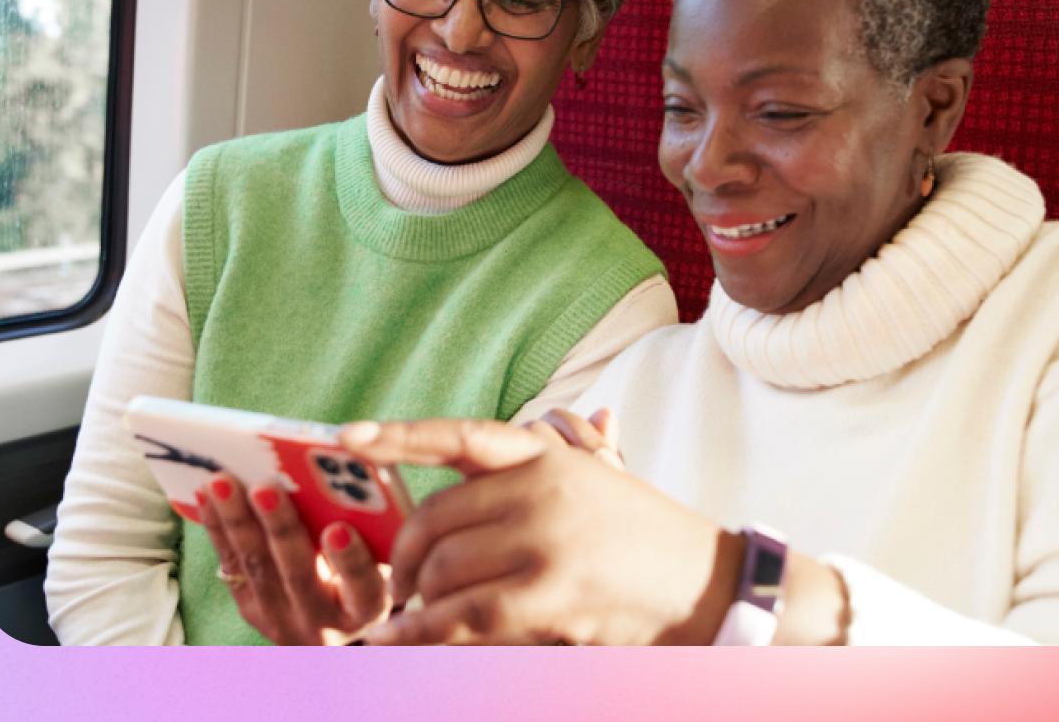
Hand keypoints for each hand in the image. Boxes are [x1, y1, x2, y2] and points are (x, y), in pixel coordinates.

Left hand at [196, 472, 390, 644]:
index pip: (362, 588)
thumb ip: (371, 536)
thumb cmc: (364, 579)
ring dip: (237, 521)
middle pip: (298, 574)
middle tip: (265, 489)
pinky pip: (231, 567)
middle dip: (280, 527)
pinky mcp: (251, 609)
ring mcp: (281, 620)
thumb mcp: (381, 566)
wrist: (332, 629)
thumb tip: (346, 482)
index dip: (350, 560)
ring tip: (223, 482)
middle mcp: (323, 623)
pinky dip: (218, 528)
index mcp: (366, 609)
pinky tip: (208, 496)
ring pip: (256, 567)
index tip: (337, 529)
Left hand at [339, 419, 739, 645]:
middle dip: (404, 559)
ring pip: (440, 571)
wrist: (712, 586)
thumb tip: (590, 416)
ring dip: (414, 603)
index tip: (345, 438)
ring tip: (409, 618)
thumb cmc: (653, 536)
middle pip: (433, 520)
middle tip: (398, 585)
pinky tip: (400, 642)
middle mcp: (541, 487)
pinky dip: (421, 635)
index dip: (398, 436)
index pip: (459, 436)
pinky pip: (460, 617)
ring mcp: (543, 540)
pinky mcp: (547, 594)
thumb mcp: (612, 480)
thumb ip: (583, 452)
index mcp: (548, 455)